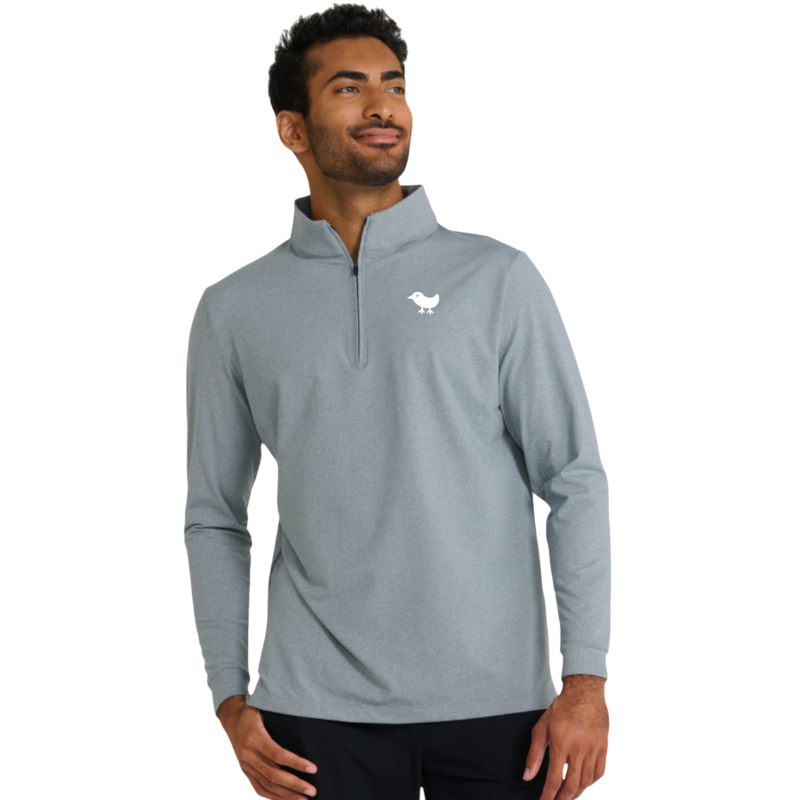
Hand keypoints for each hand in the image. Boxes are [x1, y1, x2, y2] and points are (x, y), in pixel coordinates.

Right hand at [217, 696, 318, 798]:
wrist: (229, 717)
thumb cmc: (251, 712)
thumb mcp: (263, 709)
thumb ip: (279, 718)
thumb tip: (303, 723)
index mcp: (254, 737)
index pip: (278, 754)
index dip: (296, 763)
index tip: (312, 769)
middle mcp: (247, 753)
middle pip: (273, 774)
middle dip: (294, 784)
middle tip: (312, 791)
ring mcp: (244, 764)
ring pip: (266, 784)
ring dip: (286, 794)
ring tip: (304, 799)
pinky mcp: (243, 770)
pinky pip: (257, 787)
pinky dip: (271, 796)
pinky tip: (285, 799)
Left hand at [522, 680, 608, 799]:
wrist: (585, 694)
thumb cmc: (562, 709)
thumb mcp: (542, 728)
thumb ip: (535, 754)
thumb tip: (527, 776)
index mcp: (561, 744)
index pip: (554, 779)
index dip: (548, 795)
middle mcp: (579, 749)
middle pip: (572, 785)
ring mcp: (594, 750)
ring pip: (586, 782)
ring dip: (577, 794)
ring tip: (568, 799)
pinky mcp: (604, 748)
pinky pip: (600, 773)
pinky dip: (592, 783)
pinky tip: (584, 786)